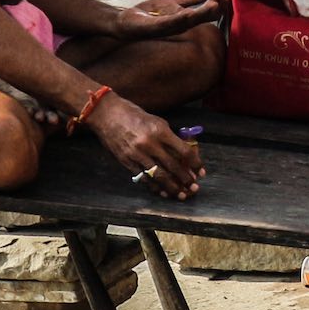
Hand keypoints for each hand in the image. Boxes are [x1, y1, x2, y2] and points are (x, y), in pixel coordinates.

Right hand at [89, 94, 204, 197]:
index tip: (201, 171)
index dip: (195, 163)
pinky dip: (154, 187)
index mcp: (160, 131)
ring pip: (159, 176)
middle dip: (185, 179)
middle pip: (173, 166)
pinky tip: (163, 192)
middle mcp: (149, 144)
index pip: (183, 151)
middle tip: (194, 188)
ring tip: (181, 194)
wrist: (107, 115)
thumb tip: (184, 154)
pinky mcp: (126, 162)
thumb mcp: (157, 121)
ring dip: (172, 187)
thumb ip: (170, 138)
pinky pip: (143, 178)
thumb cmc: (134, 115)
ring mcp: (137, 154)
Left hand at [118, 0, 227, 39]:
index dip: (219, 3)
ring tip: (215, 5)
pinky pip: (168, 24)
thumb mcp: (176, 2)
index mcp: (188, 18)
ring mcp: (168, 27)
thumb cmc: (151, 14)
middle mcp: (181, 25)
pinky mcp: (154, 28)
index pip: (208, 10)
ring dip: (203, 14)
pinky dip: (180, 19)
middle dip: (216, 8)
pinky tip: (189, 14)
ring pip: (189, 21)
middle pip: (202, 17)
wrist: (125, 22)